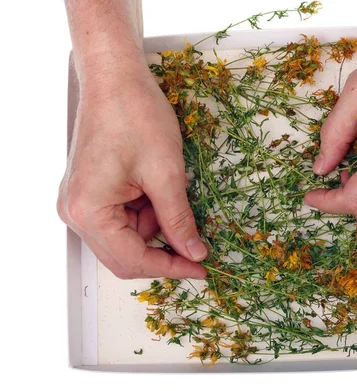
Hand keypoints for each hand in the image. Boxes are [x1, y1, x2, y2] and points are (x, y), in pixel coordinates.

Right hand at [58, 60, 207, 278]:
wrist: (115, 78)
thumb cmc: (136, 116)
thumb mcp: (167, 173)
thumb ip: (179, 220)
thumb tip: (194, 253)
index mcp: (89, 211)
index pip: (133, 260)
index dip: (171, 268)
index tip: (202, 268)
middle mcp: (76, 213)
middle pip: (124, 256)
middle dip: (164, 252)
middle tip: (198, 249)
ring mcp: (81, 202)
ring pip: (127, 238)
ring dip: (156, 227)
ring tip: (172, 194)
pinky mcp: (91, 192)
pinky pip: (123, 219)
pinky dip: (148, 213)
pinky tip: (158, 189)